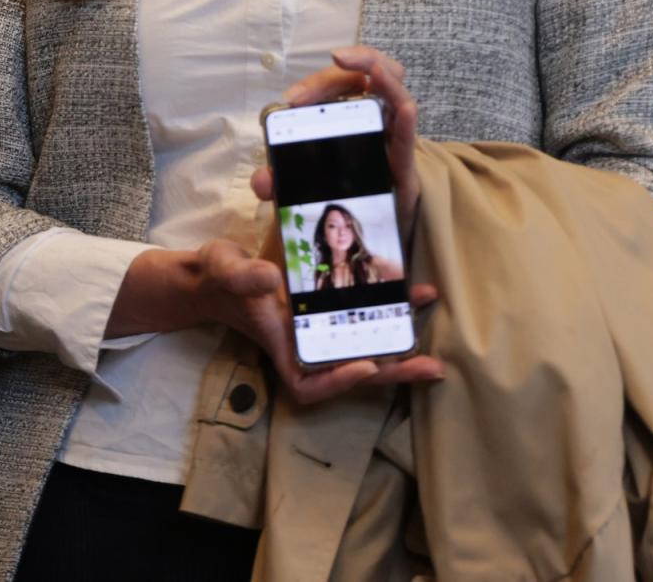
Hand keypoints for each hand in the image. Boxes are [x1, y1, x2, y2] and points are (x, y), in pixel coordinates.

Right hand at [193, 238, 441, 404]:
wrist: (219, 273)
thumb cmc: (218, 276)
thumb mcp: (224, 269)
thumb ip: (243, 276)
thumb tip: (271, 278)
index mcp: (280, 343)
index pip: (307, 384)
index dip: (336, 383)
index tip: (365, 367)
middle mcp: (304, 342)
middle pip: (350, 369)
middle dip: (392, 371)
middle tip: (432, 368)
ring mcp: (318, 327)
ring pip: (363, 345)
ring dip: (399, 344)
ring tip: (435, 339)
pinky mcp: (328, 307)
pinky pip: (362, 319)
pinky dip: (388, 312)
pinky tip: (414, 296)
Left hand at [251, 45, 421, 244]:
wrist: (362, 236)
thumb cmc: (335, 196)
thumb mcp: (300, 184)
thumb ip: (278, 180)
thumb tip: (263, 180)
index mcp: (350, 117)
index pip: (341, 82)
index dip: (319, 81)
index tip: (294, 98)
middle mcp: (373, 122)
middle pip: (372, 77)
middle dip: (351, 66)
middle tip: (327, 69)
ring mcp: (390, 142)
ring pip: (397, 95)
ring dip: (384, 76)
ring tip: (372, 69)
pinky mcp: (402, 170)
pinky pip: (407, 140)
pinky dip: (406, 122)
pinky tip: (404, 111)